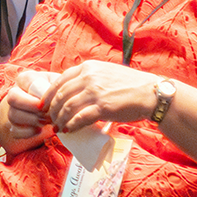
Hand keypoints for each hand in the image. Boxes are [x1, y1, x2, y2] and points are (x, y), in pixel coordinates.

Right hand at [1, 68, 59, 146]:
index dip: (37, 92)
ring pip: (13, 115)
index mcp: (26, 79)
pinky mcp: (13, 126)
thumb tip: (57, 96)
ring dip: (32, 120)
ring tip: (47, 121)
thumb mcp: (60, 86)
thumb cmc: (57, 94)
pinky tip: (40, 130)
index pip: (25, 80)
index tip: (48, 101)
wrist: (52, 110)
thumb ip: (58, 88)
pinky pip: (14, 130)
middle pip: (13, 98)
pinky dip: (28, 132)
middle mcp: (16, 93)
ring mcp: (12, 109)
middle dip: (31, 107)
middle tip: (47, 112)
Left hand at [41, 60, 161, 132]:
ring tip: (59, 127)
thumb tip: (74, 93)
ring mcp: (95, 92)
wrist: (151, 93)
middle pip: (61, 95)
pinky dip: (71, 125)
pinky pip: (80, 118)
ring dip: (60, 119)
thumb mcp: (106, 72)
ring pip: (67, 107)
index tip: (44, 104)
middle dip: (52, 109)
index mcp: (88, 67)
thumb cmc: (130, 85)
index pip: (60, 80)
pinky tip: (69, 130)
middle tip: (51, 119)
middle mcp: (89, 77)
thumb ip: (90, 78)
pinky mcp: (103, 107)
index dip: (49, 94)